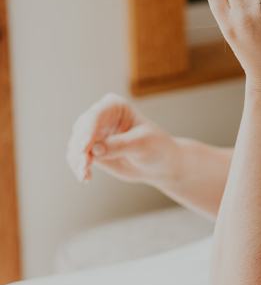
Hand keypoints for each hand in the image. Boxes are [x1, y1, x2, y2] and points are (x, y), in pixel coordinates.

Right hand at [65, 92, 179, 185]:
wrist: (160, 163)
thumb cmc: (156, 147)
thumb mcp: (142, 144)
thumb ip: (119, 145)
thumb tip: (94, 150)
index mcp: (115, 106)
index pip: (96, 115)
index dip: (88, 131)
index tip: (84, 148)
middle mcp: (100, 116)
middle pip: (81, 130)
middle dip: (80, 148)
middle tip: (84, 166)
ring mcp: (93, 133)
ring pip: (76, 144)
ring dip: (77, 160)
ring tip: (84, 175)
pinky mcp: (91, 150)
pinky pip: (78, 158)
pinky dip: (78, 167)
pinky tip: (86, 178)